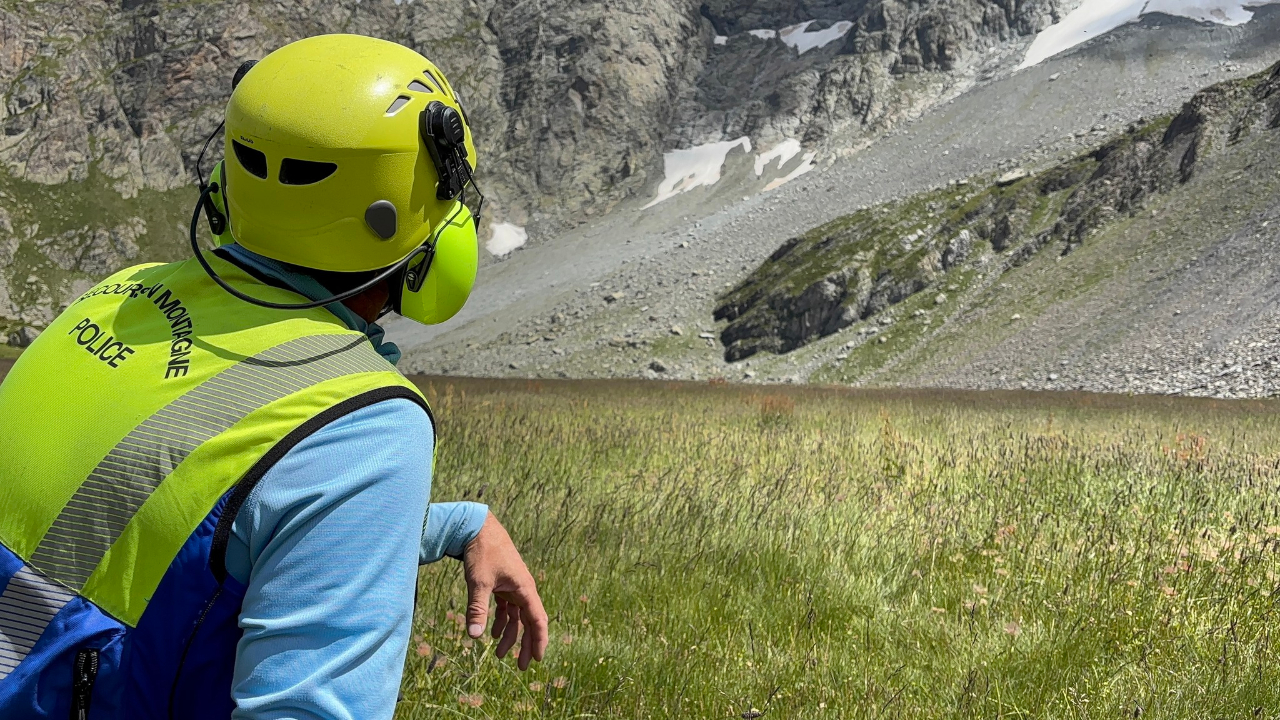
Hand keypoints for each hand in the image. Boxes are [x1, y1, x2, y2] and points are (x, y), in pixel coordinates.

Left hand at [463, 512, 547, 670]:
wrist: (478, 528)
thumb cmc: (483, 552)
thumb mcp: (479, 582)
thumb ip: (477, 609)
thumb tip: (474, 636)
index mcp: (524, 589)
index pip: (538, 620)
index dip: (539, 641)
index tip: (537, 659)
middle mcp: (523, 589)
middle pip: (529, 623)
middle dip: (526, 645)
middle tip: (522, 667)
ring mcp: (513, 587)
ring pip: (517, 618)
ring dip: (510, 636)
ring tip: (498, 654)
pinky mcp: (503, 585)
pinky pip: (507, 609)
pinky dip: (501, 622)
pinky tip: (491, 633)